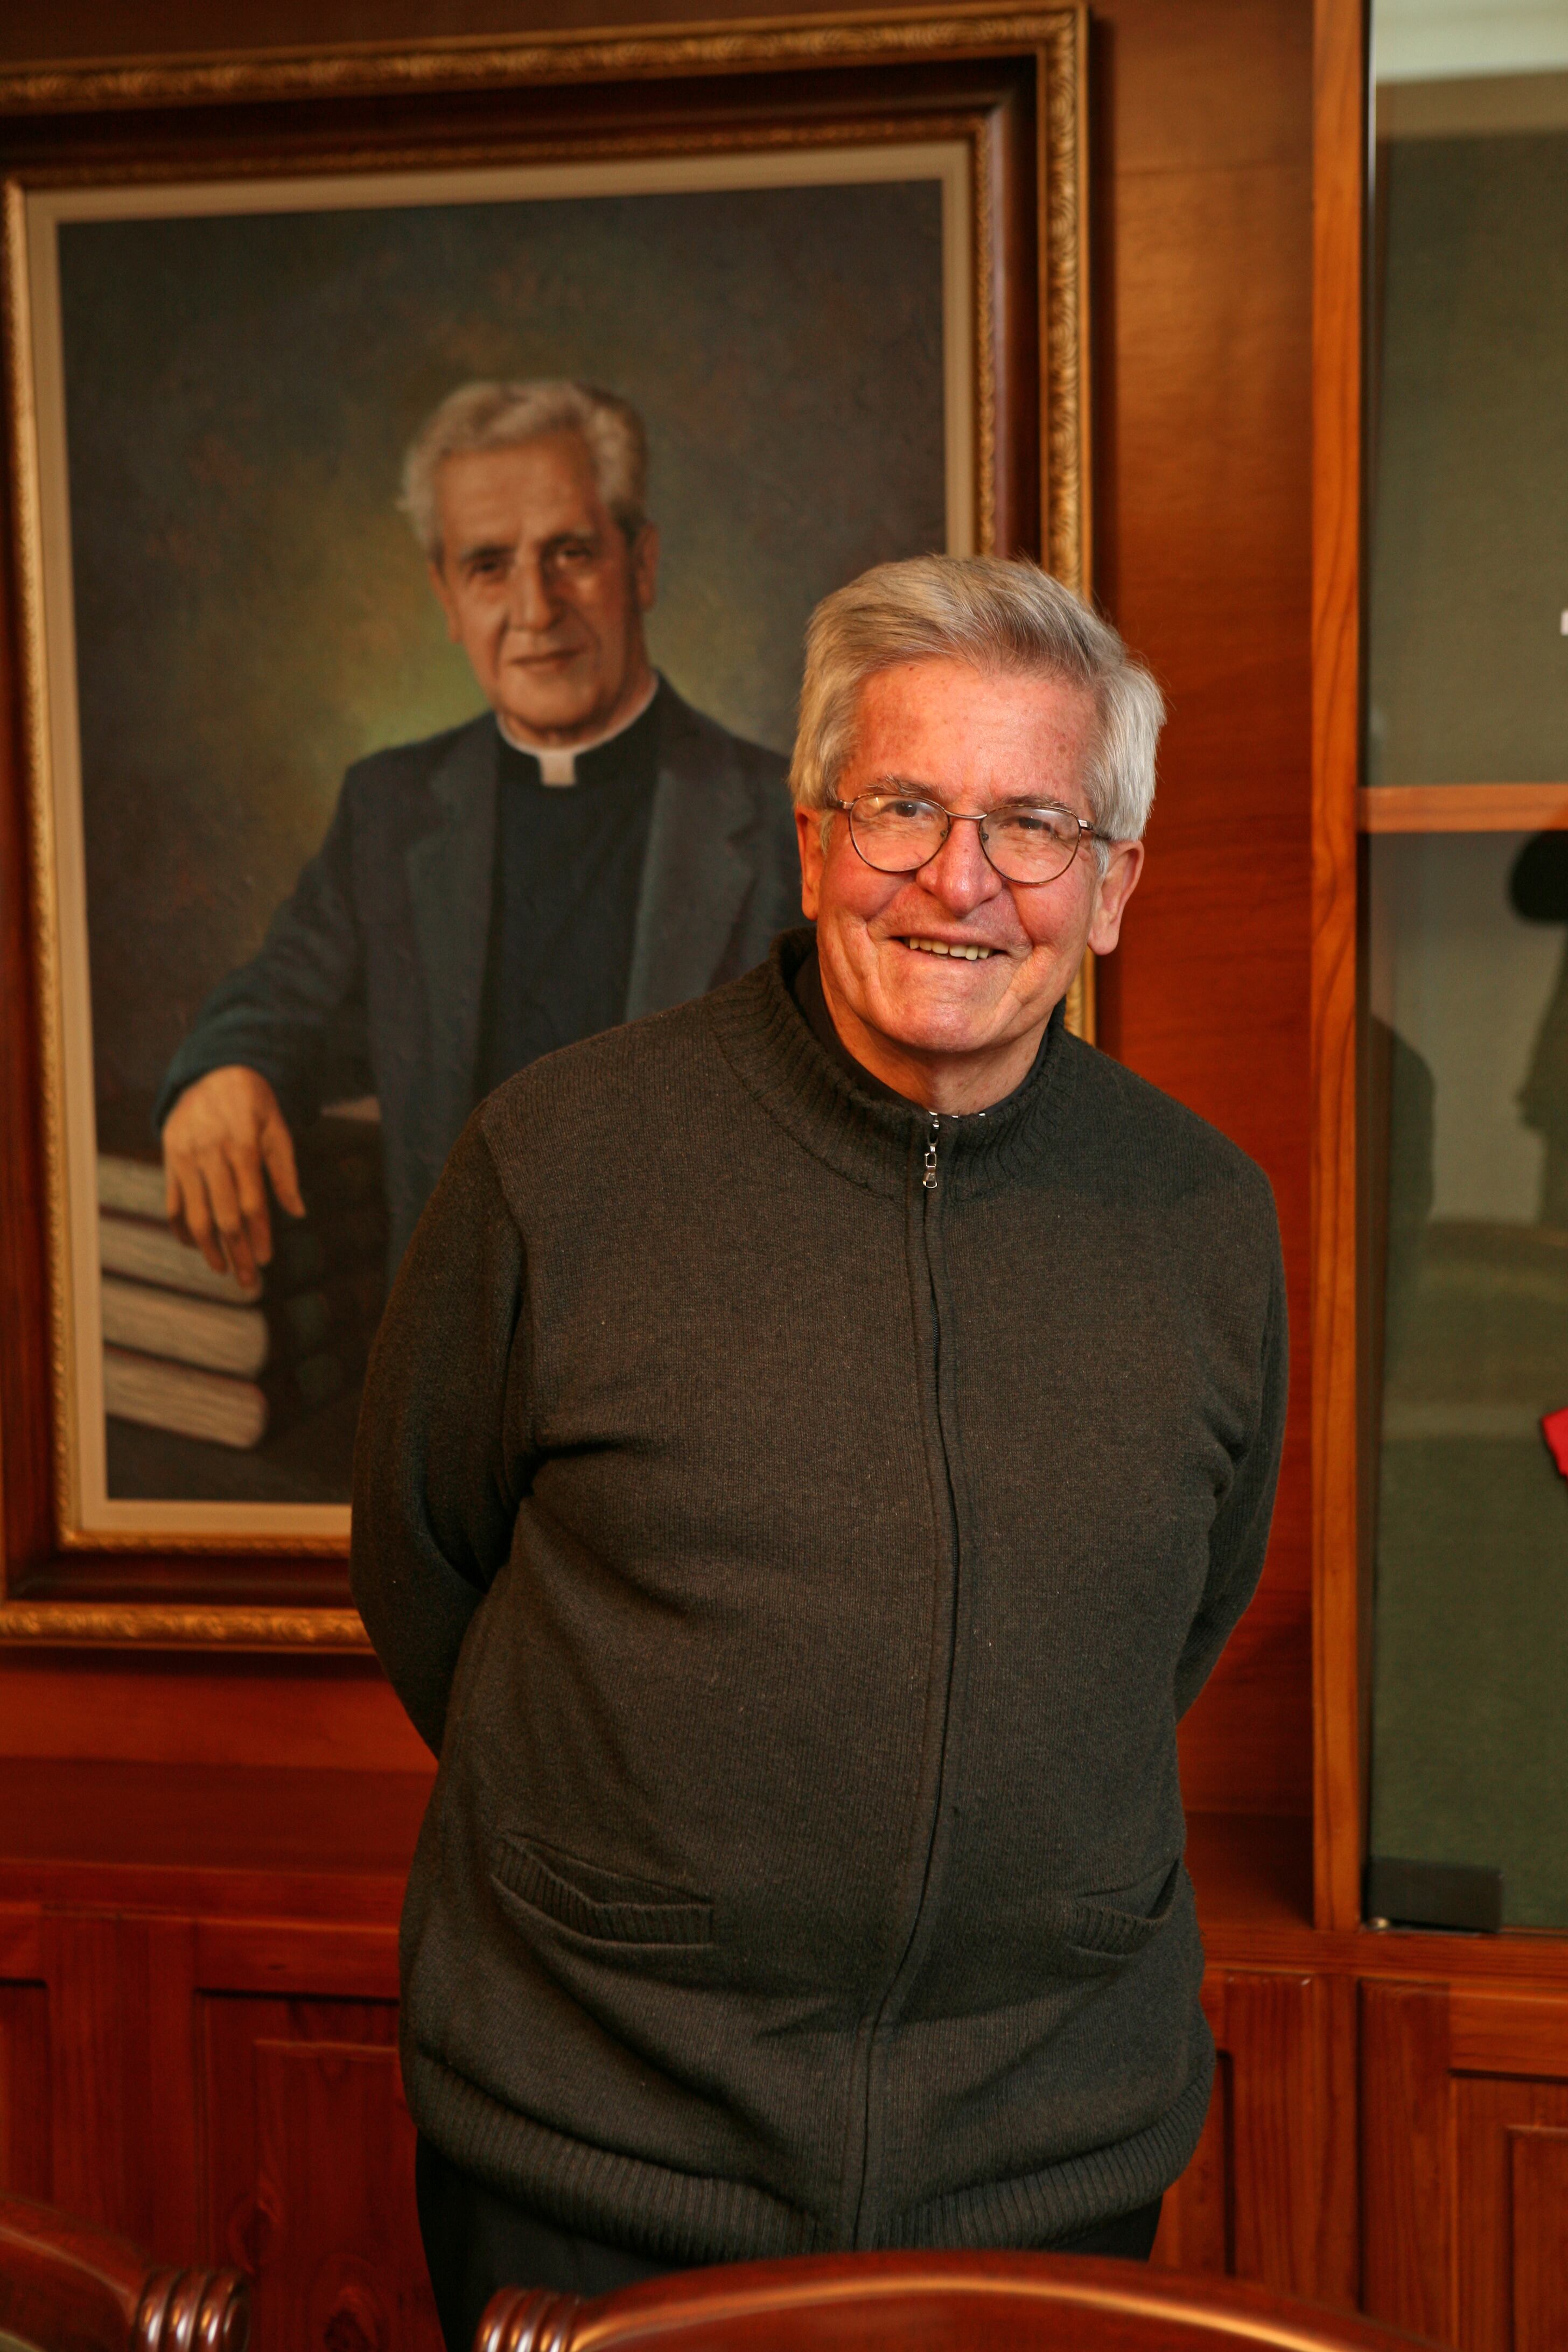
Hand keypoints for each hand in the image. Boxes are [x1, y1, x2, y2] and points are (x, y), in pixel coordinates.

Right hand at [161, 1066, 303, 1291]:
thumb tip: (299, 1213)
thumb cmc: (254, 1104)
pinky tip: (193, 1245)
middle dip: (238, 1253)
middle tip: (248, 1281)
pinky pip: (172, 1202)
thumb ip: (286, 1172)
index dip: (260, 1236)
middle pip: (225, 1217)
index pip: (252, 1204)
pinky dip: (181, 1228)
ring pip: (196, 1215)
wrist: (213, 1071)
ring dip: (208, 1249)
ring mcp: (186, 1158)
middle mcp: (211, 1154)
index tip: (266, 1261)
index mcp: (243, 1146)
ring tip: (223, 1269)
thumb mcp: (277, 1129)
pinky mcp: (169, 1159)